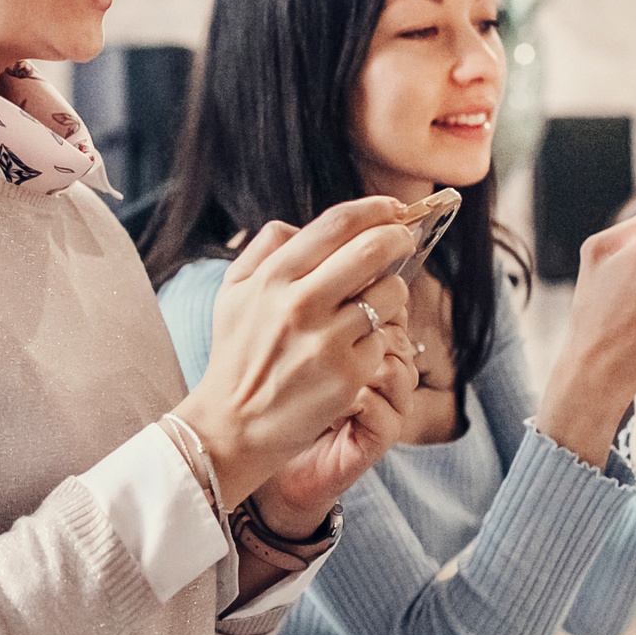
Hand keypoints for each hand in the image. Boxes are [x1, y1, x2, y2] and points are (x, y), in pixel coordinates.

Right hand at [176, 197, 417, 506]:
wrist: (231, 426)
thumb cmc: (237, 355)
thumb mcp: (233, 292)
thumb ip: (265, 249)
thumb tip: (301, 225)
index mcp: (272, 277)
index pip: (337, 224)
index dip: (375, 208)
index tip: (393, 208)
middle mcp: (300, 303)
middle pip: (373, 249)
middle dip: (399, 238)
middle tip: (404, 240)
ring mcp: (327, 341)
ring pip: (390, 294)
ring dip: (392, 293)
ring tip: (375, 304)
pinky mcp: (348, 375)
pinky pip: (384, 340)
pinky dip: (378, 340)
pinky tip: (357, 350)